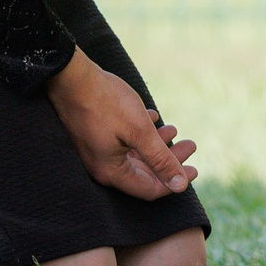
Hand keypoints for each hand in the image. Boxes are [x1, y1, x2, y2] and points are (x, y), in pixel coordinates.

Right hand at [45, 49, 198, 200]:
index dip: (174, 182)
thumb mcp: (140, 131)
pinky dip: (141, 133)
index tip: (195, 170)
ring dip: (156, 143)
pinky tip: (153, 117)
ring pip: (134, 154)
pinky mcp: (94, 134)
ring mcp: (96, 150)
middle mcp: (102, 166)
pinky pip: (122, 141)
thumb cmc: (106, 102)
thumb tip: (181, 187)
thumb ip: (161, 160)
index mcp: (111, 171)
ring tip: (174, 128)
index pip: (149, 189)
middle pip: (143, 172)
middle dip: (169, 159)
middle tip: (190, 145)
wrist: (71, 76)